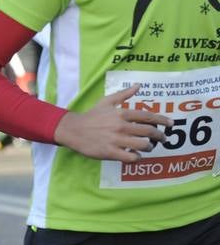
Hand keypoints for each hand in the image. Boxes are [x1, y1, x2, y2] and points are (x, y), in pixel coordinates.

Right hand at [52, 85, 169, 161]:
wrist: (73, 129)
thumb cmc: (91, 116)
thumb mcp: (105, 101)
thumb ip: (123, 94)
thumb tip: (138, 86)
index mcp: (121, 113)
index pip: (148, 117)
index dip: (163, 120)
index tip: (171, 124)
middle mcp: (121, 126)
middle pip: (149, 132)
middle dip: (160, 136)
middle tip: (162, 139)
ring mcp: (116, 140)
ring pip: (143, 146)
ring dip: (149, 147)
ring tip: (147, 147)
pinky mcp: (110, 152)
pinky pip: (131, 158)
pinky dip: (137, 157)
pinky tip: (135, 155)